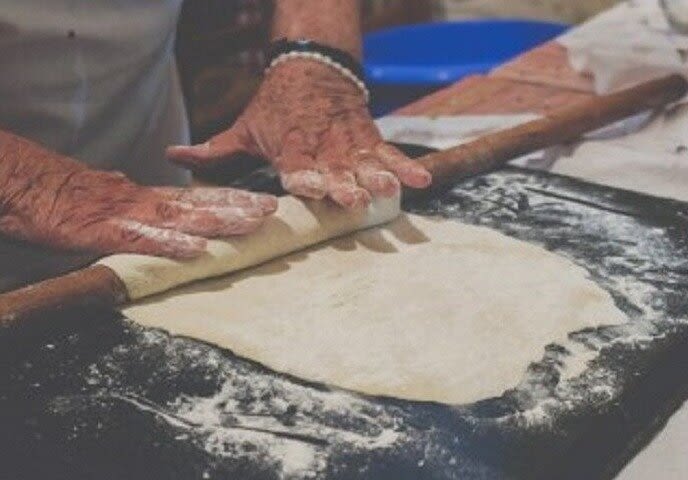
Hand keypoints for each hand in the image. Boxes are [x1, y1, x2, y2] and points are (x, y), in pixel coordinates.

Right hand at [0, 133, 276, 257]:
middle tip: (273, 207)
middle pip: (199, 203)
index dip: (231, 197)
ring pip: (181, 218)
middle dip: (238, 205)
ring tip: (251, 223)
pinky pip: (144, 240)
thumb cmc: (67, 197)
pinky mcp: (107, 233)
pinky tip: (197, 251)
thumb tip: (160, 207)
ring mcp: (129, 216)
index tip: (262, 201)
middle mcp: (146, 202)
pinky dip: (171, 245)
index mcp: (148, 197)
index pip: (197, 196)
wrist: (27, 186)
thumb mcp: (110, 198)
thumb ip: (138, 205)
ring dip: (218, 221)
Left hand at [167, 59, 431, 208]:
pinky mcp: (368, 137)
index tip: (306, 186)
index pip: (295, 162)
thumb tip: (172, 155)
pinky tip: (422, 181)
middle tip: (353, 200)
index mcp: (289, 143)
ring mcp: (348, 141)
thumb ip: (213, 149)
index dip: (301, 174)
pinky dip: (405, 166)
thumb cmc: (275, 107)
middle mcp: (321, 144)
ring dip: (377, 176)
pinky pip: (389, 152)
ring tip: (389, 191)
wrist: (313, 67)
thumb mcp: (244, 126)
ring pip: (364, 160)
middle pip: (333, 166)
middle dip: (344, 183)